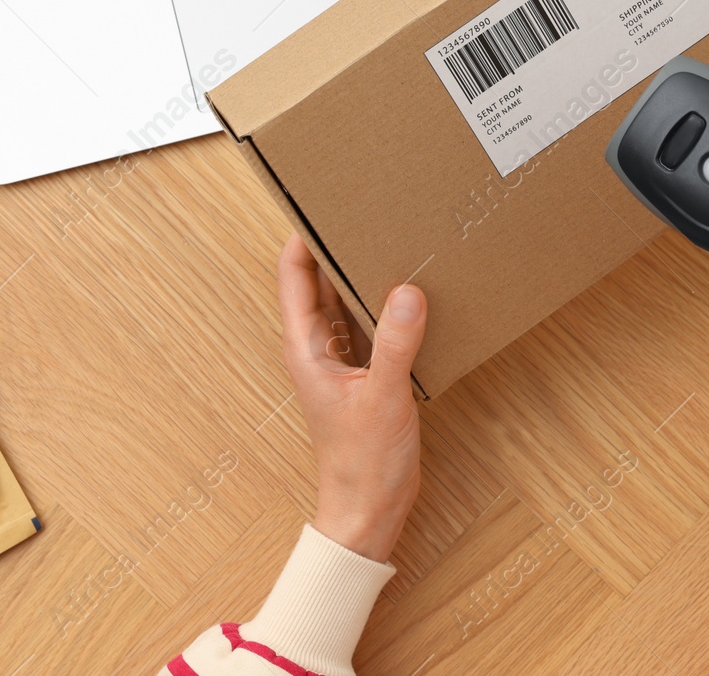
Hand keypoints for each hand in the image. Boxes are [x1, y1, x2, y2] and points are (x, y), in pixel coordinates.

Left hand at [278, 234, 425, 562]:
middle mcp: (319, 346)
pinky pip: (373, 324)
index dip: (302, 235)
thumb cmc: (362, 463)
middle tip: (365, 208)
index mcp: (306, 346)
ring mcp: (342, 358)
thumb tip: (406, 290)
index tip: (322, 199)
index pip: (294, 274)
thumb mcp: (382, 398)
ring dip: (365, 273)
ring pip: (348, 300)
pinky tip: (414, 290)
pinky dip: (387, 303)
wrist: (369, 510)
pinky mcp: (367, 371)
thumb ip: (395, 344)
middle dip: (338, 245)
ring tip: (392, 237)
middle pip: (321, 280)